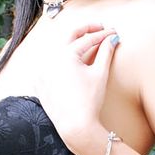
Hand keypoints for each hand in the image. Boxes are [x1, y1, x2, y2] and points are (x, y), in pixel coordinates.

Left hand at [37, 22, 119, 146]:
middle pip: (69, 37)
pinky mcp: (40, 82)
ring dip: (72, 43)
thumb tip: (112, 39)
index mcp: (65, 55)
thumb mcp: (99, 74)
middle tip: (99, 28)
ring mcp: (43, 70)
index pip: (87, 39)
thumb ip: (106, 53)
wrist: (76, 126)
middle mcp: (50, 59)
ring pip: (58, 50)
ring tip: (87, 42)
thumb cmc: (88, 102)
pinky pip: (49, 65)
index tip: (113, 33)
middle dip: (85, 30)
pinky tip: (71, 60)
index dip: (103, 34)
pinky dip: (60, 59)